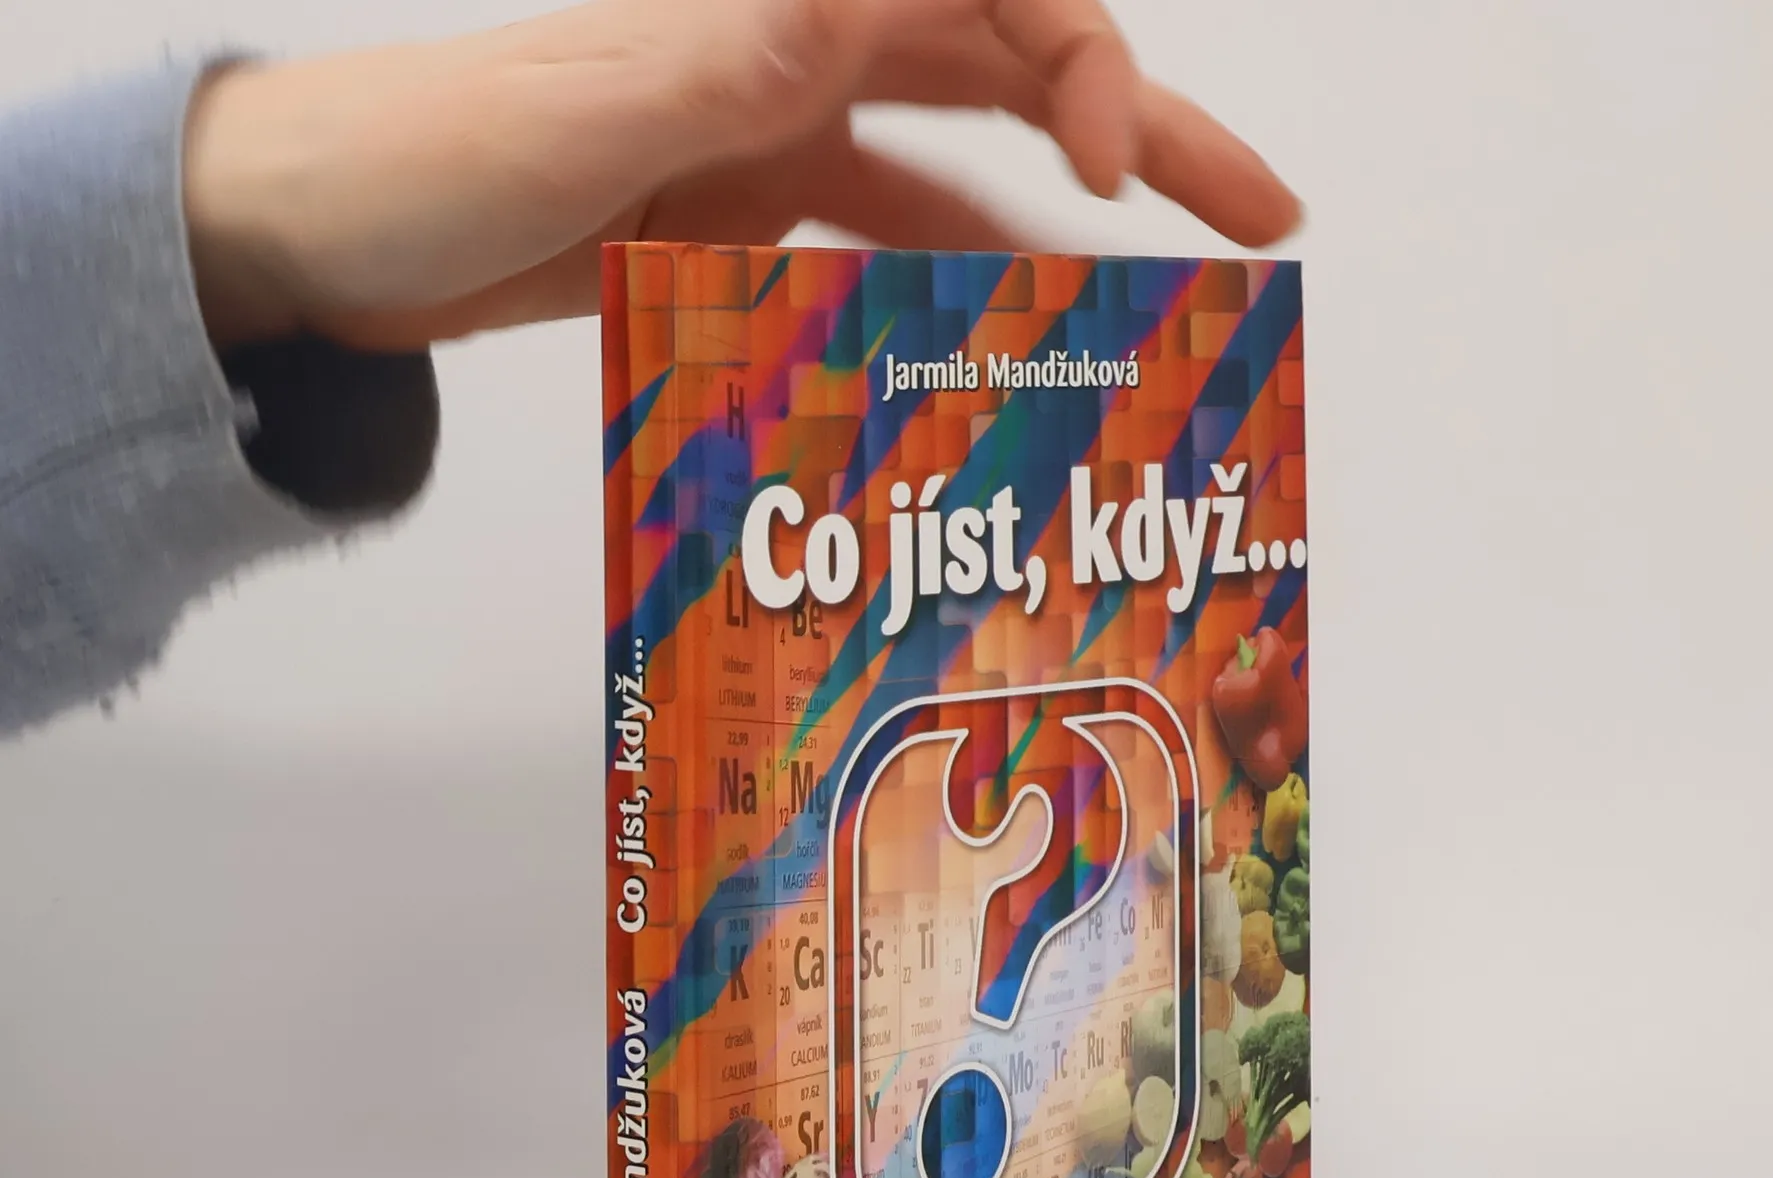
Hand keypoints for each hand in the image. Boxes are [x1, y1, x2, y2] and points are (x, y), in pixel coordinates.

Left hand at [183, 0, 1299, 351]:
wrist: (320, 235)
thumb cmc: (426, 156)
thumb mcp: (594, 109)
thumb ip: (748, 53)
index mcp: (782, 8)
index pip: (998, 5)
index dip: (1096, 73)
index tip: (1121, 184)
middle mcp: (798, 57)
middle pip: (1016, 78)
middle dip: (1148, 138)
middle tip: (1265, 221)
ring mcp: (774, 145)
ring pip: (960, 179)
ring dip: (1058, 244)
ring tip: (1152, 327)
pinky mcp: (741, 225)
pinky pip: (874, 256)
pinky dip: (937, 301)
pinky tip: (988, 359)